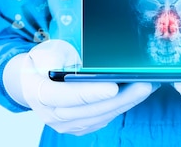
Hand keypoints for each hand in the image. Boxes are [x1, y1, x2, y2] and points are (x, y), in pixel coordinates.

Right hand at [17, 40, 159, 134]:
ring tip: (148, 86)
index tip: (113, 87)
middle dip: (121, 98)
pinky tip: (138, 93)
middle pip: (91, 110)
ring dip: (127, 102)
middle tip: (144, 84)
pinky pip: (105, 118)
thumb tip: (82, 60)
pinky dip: (123, 106)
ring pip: (102, 116)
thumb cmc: (41, 63)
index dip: (90, 93)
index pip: (66, 97)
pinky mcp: (81, 127)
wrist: (32, 82)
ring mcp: (67, 124)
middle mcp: (53, 115)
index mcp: (39, 94)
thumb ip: (57, 56)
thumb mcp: (43, 52)